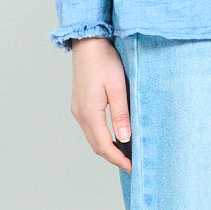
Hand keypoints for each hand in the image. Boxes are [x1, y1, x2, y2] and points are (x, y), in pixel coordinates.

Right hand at [70, 36, 132, 172]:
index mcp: (89, 113)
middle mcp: (80, 114)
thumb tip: (125, 139)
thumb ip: (121, 114)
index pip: (104, 146)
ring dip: (107, 147)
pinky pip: (91, 127)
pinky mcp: (80, 103)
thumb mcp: (117, 86)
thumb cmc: (104, 60)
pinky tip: (114, 134)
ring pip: (93, 137)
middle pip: (96, 145)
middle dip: (113, 157)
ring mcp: (78, 109)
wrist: (88, 41)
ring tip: (126, 152)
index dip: (118, 159)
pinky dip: (102, 136)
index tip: (133, 167)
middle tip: (131, 163)